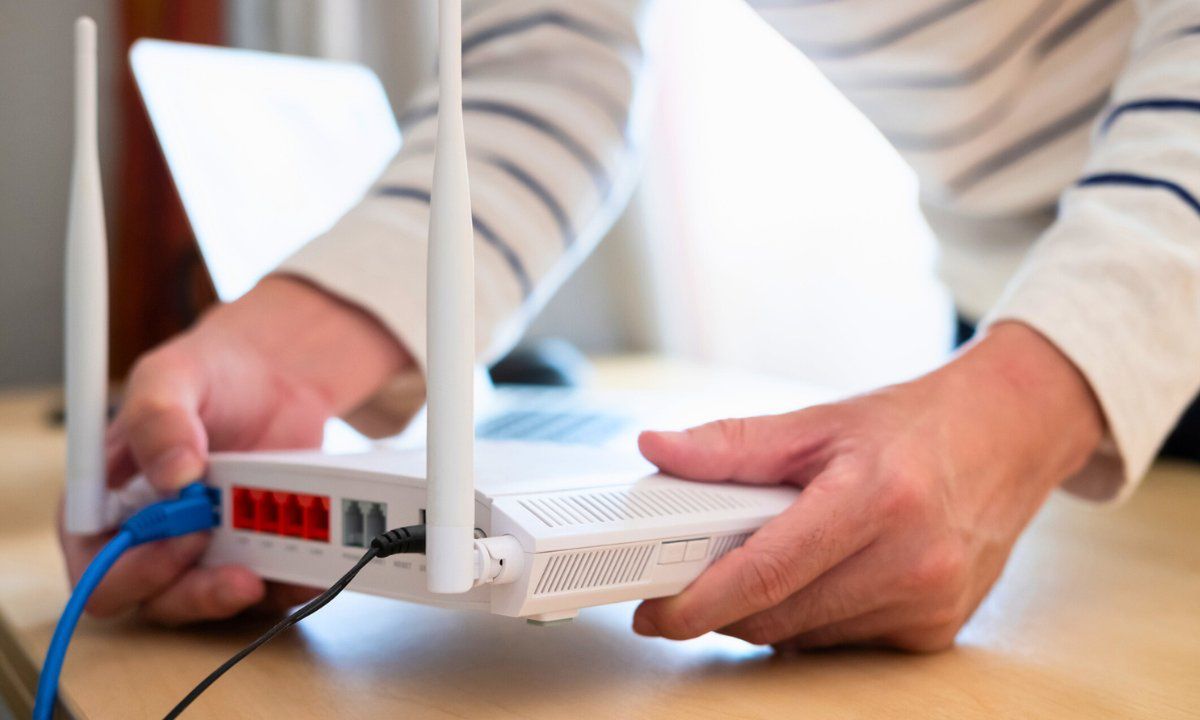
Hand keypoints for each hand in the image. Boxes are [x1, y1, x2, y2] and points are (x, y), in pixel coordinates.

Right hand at [58, 276, 408, 624]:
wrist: (275, 378)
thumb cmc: (207, 375)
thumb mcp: (171, 375)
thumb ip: (157, 417)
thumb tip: (172, 474)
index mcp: (107, 503)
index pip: (96, 567)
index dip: (132, 571)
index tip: (184, 539)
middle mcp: (148, 537)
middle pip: (154, 599)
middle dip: (197, 593)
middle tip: (239, 570)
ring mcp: (201, 551)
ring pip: (209, 603)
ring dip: (242, 597)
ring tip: (276, 569)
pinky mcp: (247, 553)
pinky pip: (263, 592)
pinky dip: (284, 587)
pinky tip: (304, 569)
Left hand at [632, 322, 1103, 650]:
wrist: (1008, 436)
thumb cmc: (914, 426)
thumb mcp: (819, 421)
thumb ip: (732, 444)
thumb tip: (657, 448)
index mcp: (875, 499)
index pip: (768, 573)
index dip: (701, 603)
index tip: (656, 613)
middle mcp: (911, 560)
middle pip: (779, 616)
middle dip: (721, 610)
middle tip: (690, 583)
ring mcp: (930, 602)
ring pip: (807, 638)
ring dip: (768, 615)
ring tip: (764, 565)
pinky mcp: (938, 629)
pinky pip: (844, 644)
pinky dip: (813, 620)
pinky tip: (819, 579)